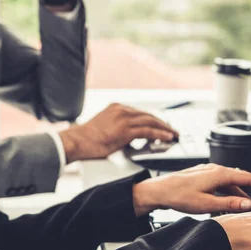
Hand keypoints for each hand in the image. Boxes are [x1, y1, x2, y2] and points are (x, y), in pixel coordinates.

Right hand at [60, 103, 178, 162]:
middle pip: (148, 115)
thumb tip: (130, 138)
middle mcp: (122, 110)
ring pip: (151, 121)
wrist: (77, 141)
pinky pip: (148, 131)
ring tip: (173, 135)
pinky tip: (167, 138)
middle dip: (162, 123)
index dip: (153, 120)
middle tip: (172, 130)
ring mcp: (124, 119)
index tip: (161, 125)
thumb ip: (118, 128)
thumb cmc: (87, 139)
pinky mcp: (125, 130)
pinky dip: (160, 134)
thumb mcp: (105, 127)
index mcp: (117, 107)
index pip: (140, 113)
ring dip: (164, 128)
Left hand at [132, 164, 250, 216]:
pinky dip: (230, 191)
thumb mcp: (205, 204)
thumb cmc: (178, 196)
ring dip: (241, 192)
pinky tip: (230, 200)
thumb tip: (249, 204)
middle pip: (241, 178)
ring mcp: (208, 171)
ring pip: (231, 181)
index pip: (248, 178)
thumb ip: (228, 204)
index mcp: (219, 174)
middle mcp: (215, 169)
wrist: (158, 190)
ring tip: (249, 205)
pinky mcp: (202, 176)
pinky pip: (222, 182)